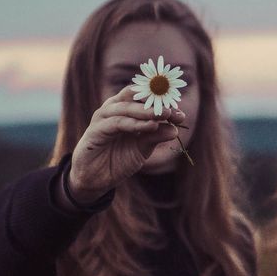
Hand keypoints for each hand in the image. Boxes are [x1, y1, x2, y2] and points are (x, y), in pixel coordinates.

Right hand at [68, 86, 184, 201]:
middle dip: (156, 102)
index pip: (144, 97)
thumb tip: (175, 130)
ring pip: (127, 107)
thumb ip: (155, 136)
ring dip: (147, 111)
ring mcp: (103, 117)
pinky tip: (150, 126)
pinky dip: (135, 124)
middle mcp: (113, 108)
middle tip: (173, 111)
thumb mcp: (142, 148)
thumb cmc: (118, 159)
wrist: (96, 178)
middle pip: (135, 96)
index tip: (181, 114)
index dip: (163, 103)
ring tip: (165, 115)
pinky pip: (117, 123)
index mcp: (124, 109)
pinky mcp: (95, 130)